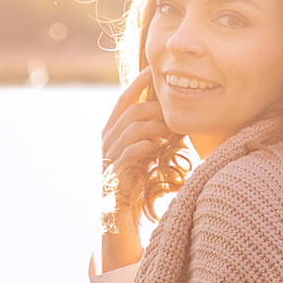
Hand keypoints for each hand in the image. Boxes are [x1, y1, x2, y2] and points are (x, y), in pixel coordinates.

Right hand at [99, 67, 171, 208]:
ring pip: (134, 128)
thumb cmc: (135, 179)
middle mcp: (107, 139)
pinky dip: (146, 146)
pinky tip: (156, 149)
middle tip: (175, 111)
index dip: (138, 83)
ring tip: (173, 131)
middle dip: (155, 108)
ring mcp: (109, 155)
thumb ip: (149, 131)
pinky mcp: (115, 172)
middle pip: (132, 110)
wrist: (118, 212)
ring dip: (156, 127)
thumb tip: (169, 113)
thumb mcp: (142, 150)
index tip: (154, 70)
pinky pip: (131, 151)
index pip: (124, 99)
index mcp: (111, 130)